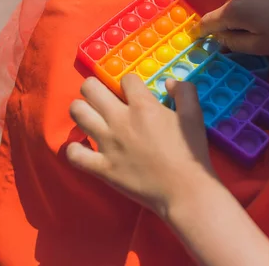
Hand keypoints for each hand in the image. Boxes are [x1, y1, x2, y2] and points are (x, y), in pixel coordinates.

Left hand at [66, 75, 215, 216]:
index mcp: (143, 106)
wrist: (184, 190)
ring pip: (77, 113)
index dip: (130, 83)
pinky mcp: (101, 166)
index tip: (134, 93)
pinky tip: (84, 148)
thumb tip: (169, 82)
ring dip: (81, 110)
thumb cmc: (190, 153)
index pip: (126, 79)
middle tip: (103, 97)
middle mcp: (120, 120)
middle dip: (95, 87)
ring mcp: (107, 143)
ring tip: (91, 116)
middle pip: (90, 88)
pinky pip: (74, 153)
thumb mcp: (194, 116)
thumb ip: (184, 92)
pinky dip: (75, 149)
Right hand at [197, 0, 268, 54]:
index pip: (207, 21)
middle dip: (230, 25)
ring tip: (266, 26)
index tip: (198, 39)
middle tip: (248, 39)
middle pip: (225, 12)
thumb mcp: (260, 46)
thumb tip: (220, 38)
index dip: (201, 32)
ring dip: (245, 14)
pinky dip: (257, 5)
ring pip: (240, 3)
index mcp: (233, 9)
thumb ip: (234, 43)